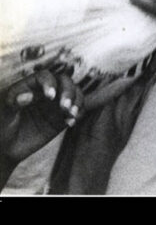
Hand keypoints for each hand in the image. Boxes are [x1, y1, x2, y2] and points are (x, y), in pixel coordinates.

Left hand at [0, 70, 83, 184]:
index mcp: (30, 86)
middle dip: (68, 92)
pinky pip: (77, 110)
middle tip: (64, 107)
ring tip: (70, 115)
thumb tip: (27, 96)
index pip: (45, 76)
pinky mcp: (62, 117)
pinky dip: (78, 114)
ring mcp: (55, 104)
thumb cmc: (1, 127)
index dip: (49, 83)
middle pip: (65, 82)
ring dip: (77, 102)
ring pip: (75, 94)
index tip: (50, 96)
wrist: (6, 148)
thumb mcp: (3, 113)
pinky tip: (70, 123)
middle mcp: (45, 92)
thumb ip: (13, 102)